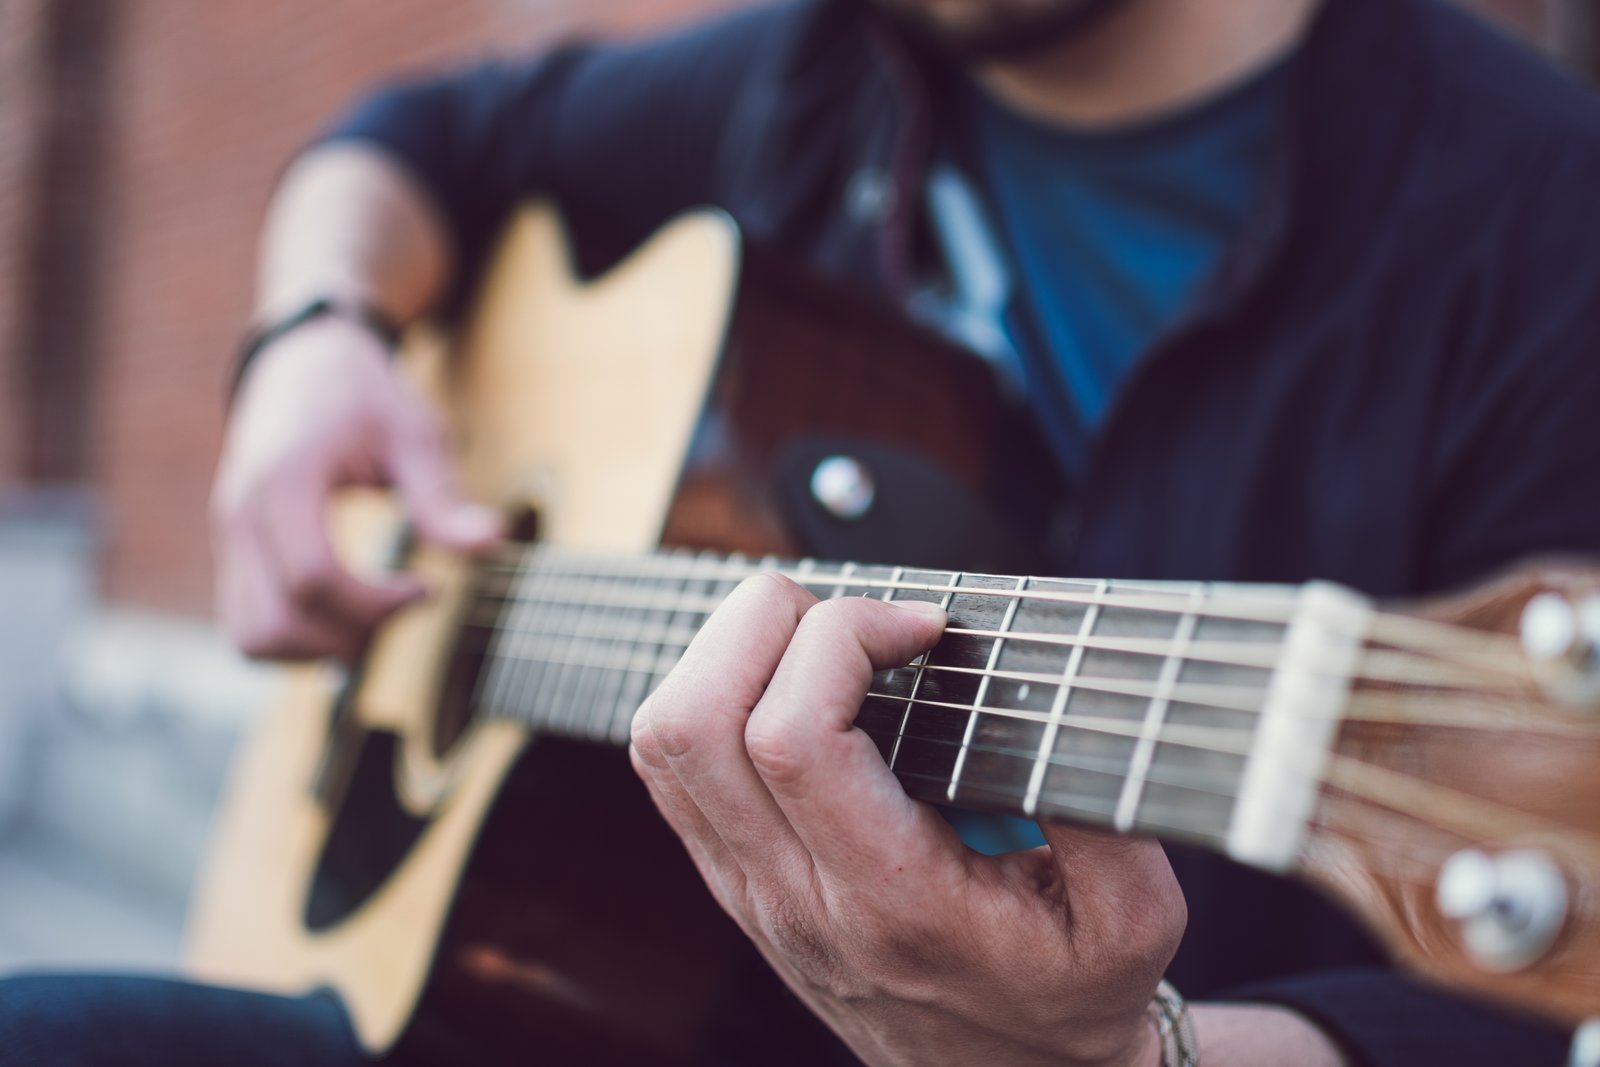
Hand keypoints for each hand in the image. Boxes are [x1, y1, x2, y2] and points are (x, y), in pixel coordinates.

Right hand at [211, 316, 500, 660]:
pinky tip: (352, 612)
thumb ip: (443, 498)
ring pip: (252, 638)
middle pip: (276, 624)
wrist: (303, 362)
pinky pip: (250, 625)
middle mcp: (242, 515)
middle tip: (406, 606)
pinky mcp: (235, 554)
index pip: (313, 578)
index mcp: (284, 481)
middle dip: (350, 637)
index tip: (426, 589)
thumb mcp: (414, 436)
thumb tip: (494, 544)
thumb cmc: (364, 397)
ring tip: (379, 615)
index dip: (374, 604)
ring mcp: (230, 538)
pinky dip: (300, 639)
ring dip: (319, 649)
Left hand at [629, 574, 1185, 1066]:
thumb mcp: (1134, 921)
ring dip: (725, 656)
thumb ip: (1109, 818)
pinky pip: (672, 770)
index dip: (844, 638)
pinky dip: (712, 696)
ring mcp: (748, 892)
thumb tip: (1059, 707)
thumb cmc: (1069, 995)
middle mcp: (793, 896)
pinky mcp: (732, 883)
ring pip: (662, 744)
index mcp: (889, 900)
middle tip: (855, 618)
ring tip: (820, 640)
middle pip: (695, 724)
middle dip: (763, 624)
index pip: (794, 738)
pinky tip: (792, 685)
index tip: (924, 627)